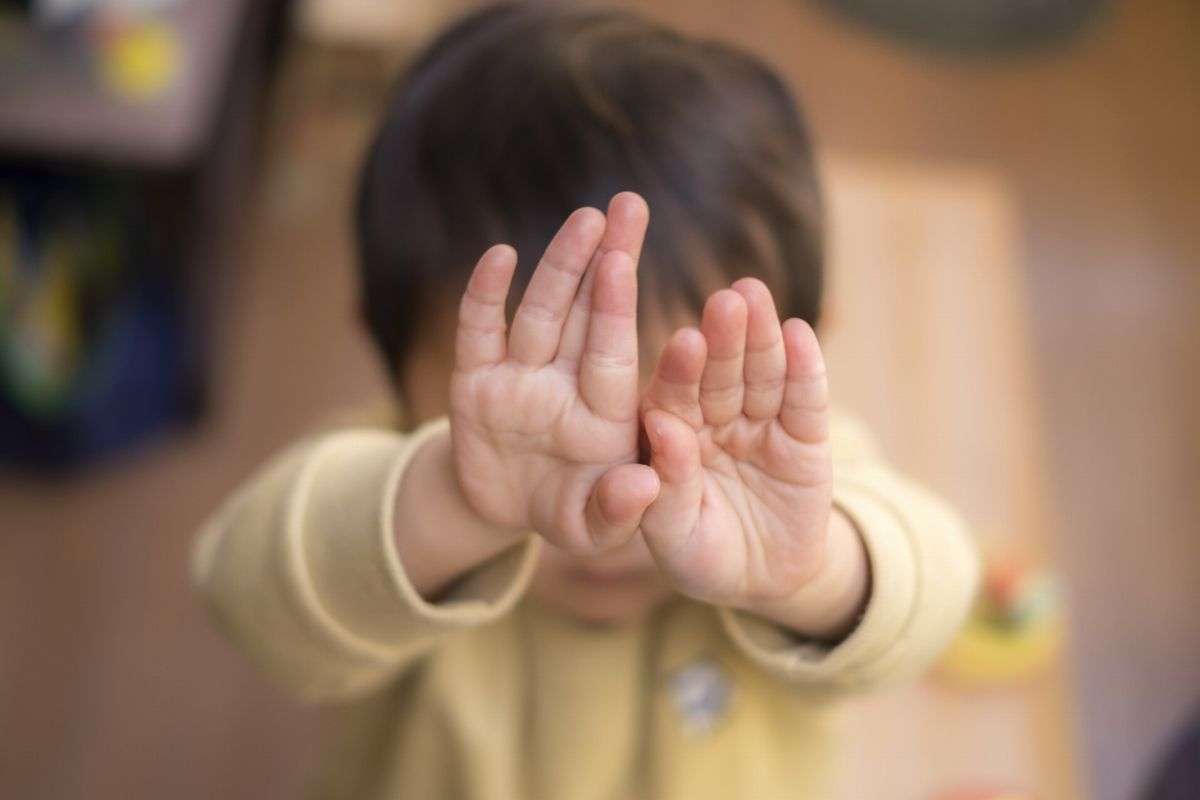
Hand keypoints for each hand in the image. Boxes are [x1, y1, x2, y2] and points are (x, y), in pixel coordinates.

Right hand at [449, 193, 660, 553]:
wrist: (507, 510)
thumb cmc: (569, 514)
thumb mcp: (593, 530)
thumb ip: (618, 512)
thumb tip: (643, 486)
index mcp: (604, 412)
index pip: (612, 352)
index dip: (616, 307)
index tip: (626, 262)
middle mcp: (565, 382)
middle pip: (585, 312)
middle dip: (605, 259)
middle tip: (629, 205)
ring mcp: (520, 377)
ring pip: (540, 312)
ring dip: (559, 264)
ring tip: (586, 216)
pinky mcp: (475, 381)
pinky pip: (479, 332)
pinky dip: (484, 297)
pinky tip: (498, 256)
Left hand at [639, 279, 851, 617]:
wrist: (762, 580)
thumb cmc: (700, 556)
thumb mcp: (674, 536)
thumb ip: (666, 486)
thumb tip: (661, 428)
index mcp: (671, 434)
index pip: (673, 395)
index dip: (679, 370)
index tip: (684, 342)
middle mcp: (714, 418)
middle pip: (719, 373)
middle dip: (723, 337)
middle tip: (725, 300)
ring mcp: (761, 422)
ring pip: (761, 374)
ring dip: (760, 336)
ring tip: (755, 295)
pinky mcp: (806, 435)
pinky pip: (805, 399)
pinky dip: (805, 368)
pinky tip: (798, 333)